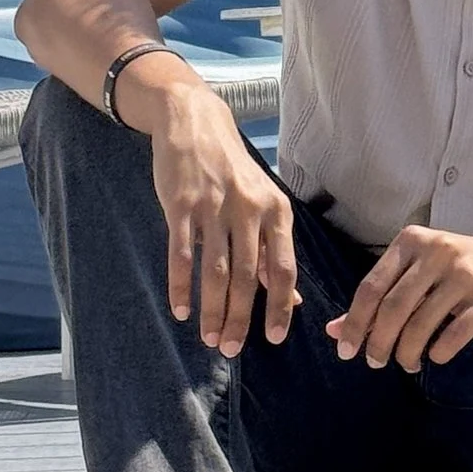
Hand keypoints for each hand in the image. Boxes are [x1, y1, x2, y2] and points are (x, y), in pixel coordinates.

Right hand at [134, 71, 298, 357]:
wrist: (195, 122)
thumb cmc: (231, 171)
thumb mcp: (263, 203)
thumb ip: (274, 250)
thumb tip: (292, 299)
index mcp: (275, 211)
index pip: (283, 268)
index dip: (279, 307)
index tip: (273, 338)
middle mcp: (249, 210)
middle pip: (248, 276)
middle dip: (240, 318)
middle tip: (230, 349)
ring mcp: (214, 206)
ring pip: (215, 270)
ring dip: (211, 309)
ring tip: (208, 337)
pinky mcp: (181, 204)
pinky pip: (182, 253)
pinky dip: (181, 285)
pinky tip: (180, 309)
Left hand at [329, 223, 472, 371]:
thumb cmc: (452, 268)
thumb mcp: (414, 273)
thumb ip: (377, 299)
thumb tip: (334, 331)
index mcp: (412, 242)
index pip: (372, 287)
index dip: (354, 323)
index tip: (346, 351)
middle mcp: (438, 252)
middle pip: (394, 308)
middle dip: (379, 342)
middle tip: (375, 363)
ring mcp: (466, 274)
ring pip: (422, 324)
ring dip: (408, 353)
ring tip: (406, 363)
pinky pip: (455, 334)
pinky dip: (439, 352)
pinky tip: (435, 356)